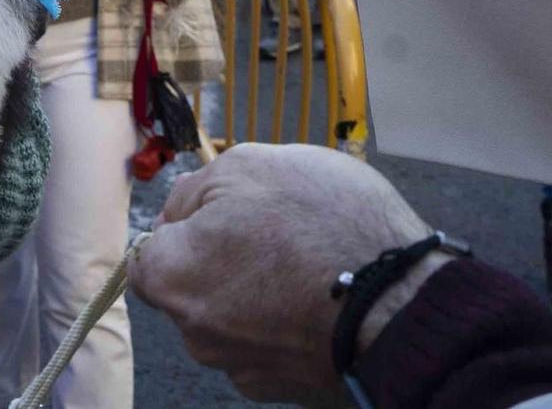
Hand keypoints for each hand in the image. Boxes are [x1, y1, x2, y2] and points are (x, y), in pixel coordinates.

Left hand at [131, 144, 443, 405]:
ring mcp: (243, 368)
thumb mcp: (251, 165)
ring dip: (258, 291)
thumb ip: (197, 189)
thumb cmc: (325, 228)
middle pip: (193, 288)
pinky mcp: (286, 387)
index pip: (148, 257)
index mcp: (173, 278)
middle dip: (223, 259)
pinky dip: (289, 322)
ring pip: (235, 317)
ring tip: (309, 262)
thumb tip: (179, 211)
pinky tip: (324, 296)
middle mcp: (197, 335)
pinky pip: (273, 343)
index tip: (220, 215)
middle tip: (274, 230)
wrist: (403, 302)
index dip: (183, 228)